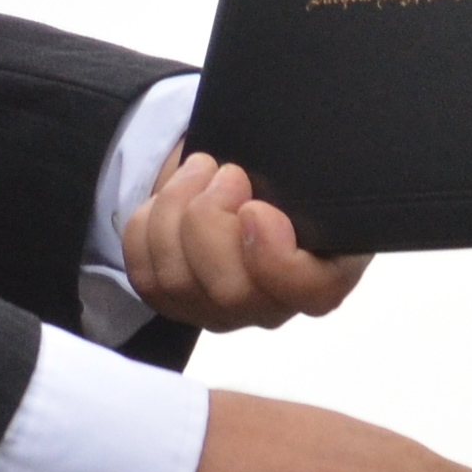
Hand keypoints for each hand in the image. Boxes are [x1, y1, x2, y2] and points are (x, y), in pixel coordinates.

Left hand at [124, 148, 370, 331]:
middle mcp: (274, 304)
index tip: (255, 207)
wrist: (241, 175)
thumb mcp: (310, 164)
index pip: (312, 293)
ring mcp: (221, 311)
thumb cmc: (285, 168)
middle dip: (211, 217)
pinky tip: (168, 200)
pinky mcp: (177, 302)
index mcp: (326, 269)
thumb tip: (304, 160)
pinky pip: (145, 276)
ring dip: (176, 209)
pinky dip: (147, 228)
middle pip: (231, 292)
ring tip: (197, 171)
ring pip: (178, 283)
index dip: (276, 257)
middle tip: (224, 172)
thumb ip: (312, 173)